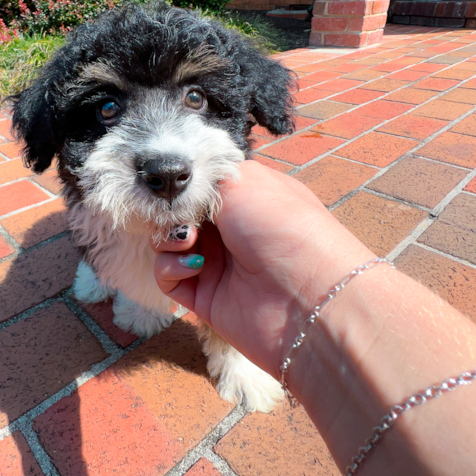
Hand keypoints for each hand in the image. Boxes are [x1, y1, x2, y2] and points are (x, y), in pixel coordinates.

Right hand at [152, 160, 374, 376]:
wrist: (308, 299)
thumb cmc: (283, 228)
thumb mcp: (245, 182)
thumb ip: (204, 176)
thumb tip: (178, 187)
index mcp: (247, 197)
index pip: (200, 183)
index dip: (183, 183)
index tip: (175, 183)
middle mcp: (231, 229)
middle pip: (179, 211)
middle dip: (171, 209)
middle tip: (181, 214)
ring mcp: (216, 262)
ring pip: (168, 242)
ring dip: (169, 237)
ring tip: (190, 241)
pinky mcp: (203, 296)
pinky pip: (167, 275)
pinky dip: (170, 266)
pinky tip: (193, 265)